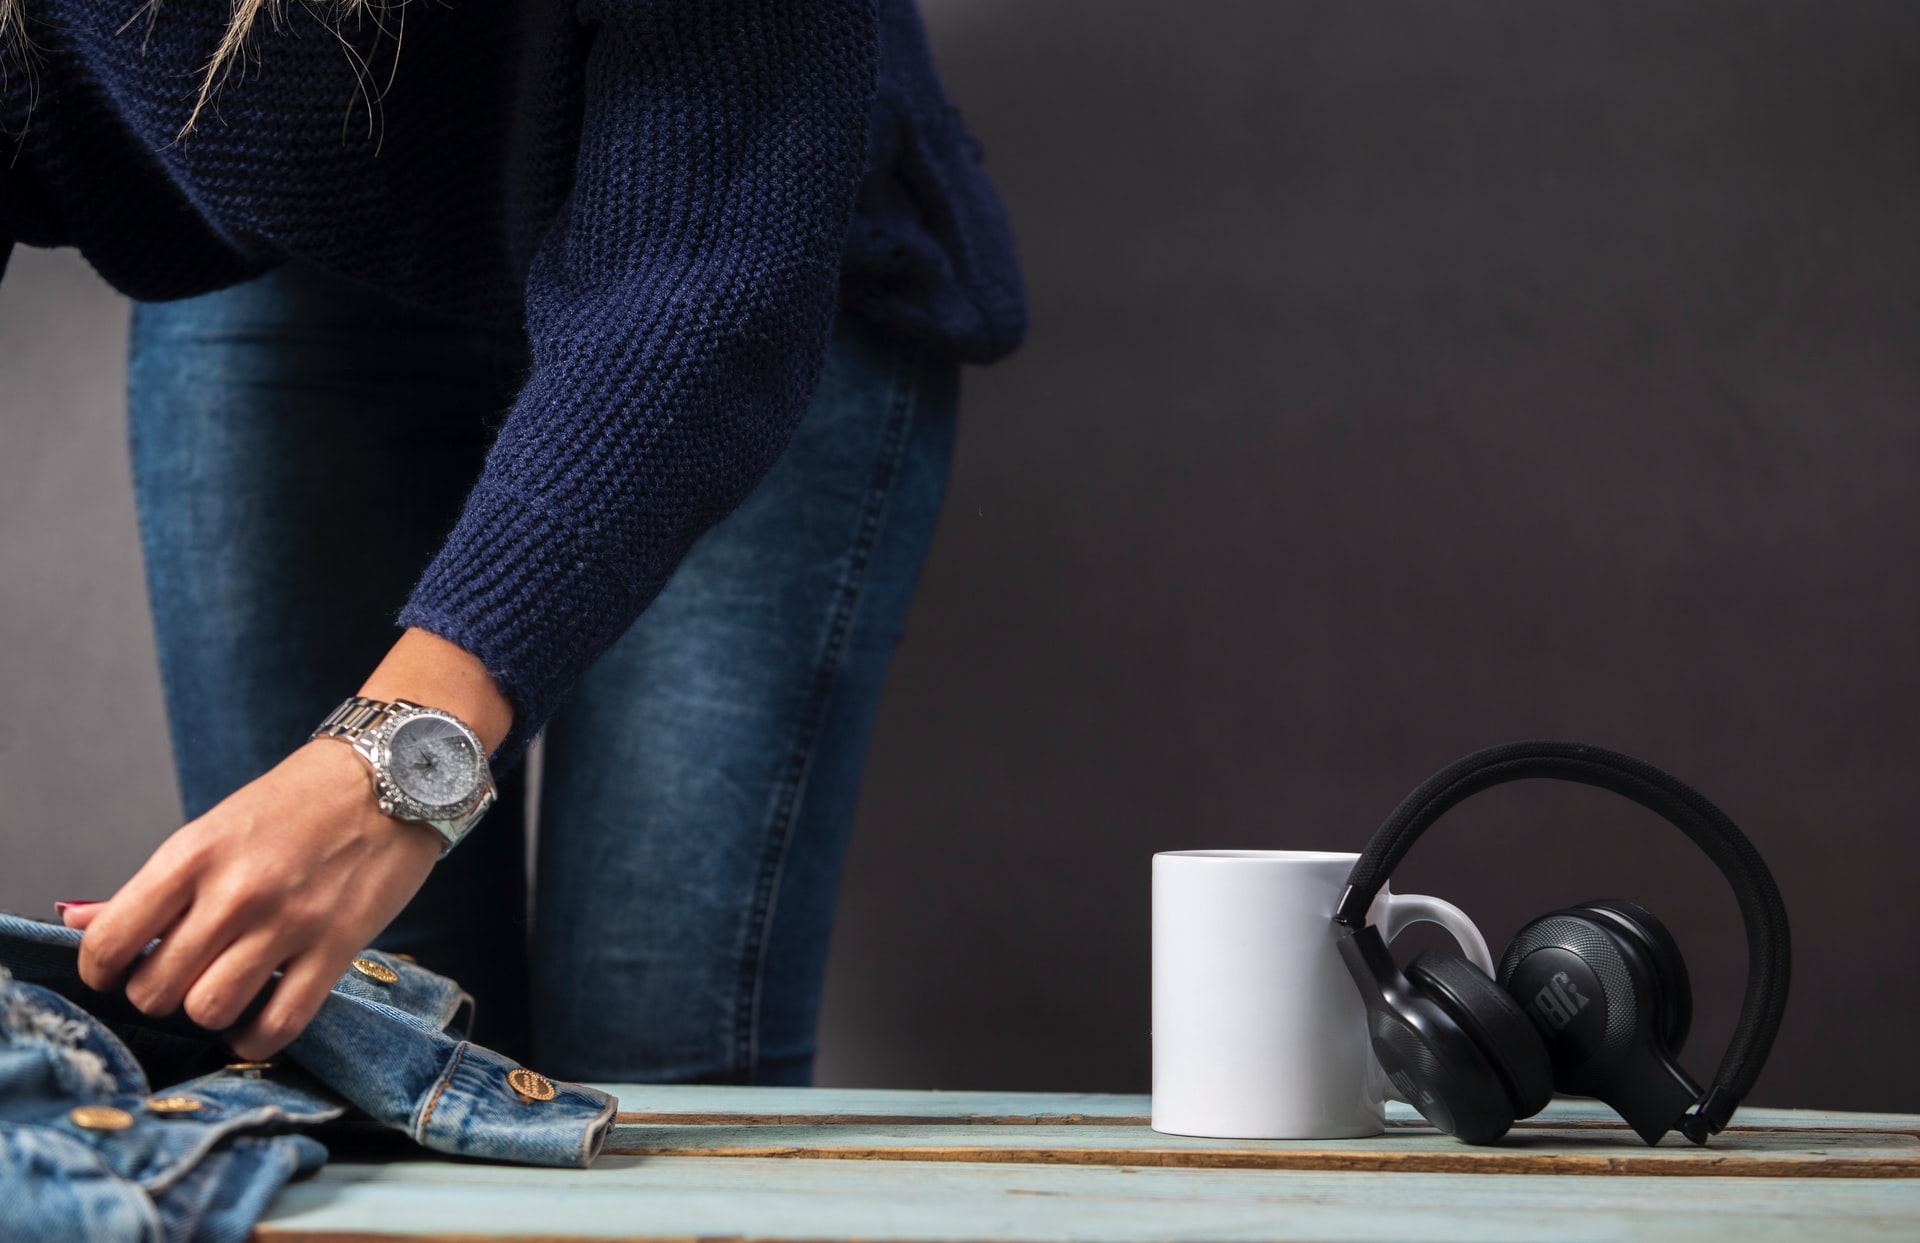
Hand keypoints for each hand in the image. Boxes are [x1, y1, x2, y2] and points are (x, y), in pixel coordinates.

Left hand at [67, 628, 511, 1059]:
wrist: (394, 777)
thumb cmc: (299, 801)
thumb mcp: (214, 829)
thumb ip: (149, 886)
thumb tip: (77, 922)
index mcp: (194, 854)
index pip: (110, 941)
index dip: (102, 970)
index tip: (119, 969)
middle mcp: (236, 891)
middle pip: (156, 988)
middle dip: (159, 991)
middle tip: (182, 974)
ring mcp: (289, 922)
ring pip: (209, 1009)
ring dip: (208, 1011)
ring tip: (222, 991)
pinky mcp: (337, 947)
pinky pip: (279, 1024)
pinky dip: (257, 1037)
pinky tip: (256, 1019)